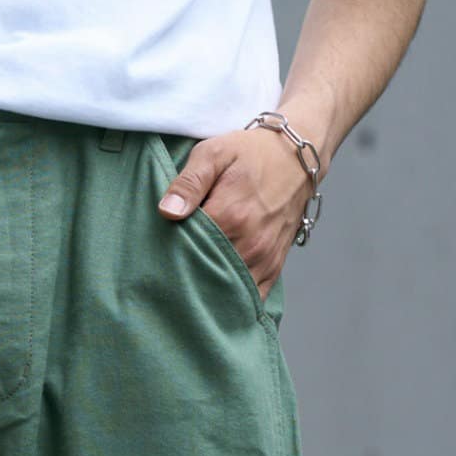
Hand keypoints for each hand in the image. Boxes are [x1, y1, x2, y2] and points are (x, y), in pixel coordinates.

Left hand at [156, 126, 318, 299]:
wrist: (295, 159)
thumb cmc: (250, 154)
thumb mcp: (215, 154)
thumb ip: (189, 182)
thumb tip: (167, 212)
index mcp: (230, 215)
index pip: (187, 248)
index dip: (170, 250)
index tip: (160, 247)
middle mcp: (249, 244)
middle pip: (205, 274)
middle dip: (186, 275)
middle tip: (170, 271)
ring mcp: (263, 259)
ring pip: (227, 291)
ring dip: (208, 290)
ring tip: (192, 283)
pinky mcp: (273, 269)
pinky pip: (250, 298)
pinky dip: (232, 300)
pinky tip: (216, 294)